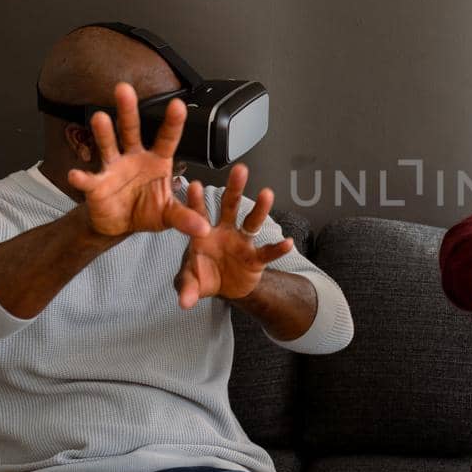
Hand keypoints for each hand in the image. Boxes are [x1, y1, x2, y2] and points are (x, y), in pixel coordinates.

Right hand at [67, 82, 211, 240]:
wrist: (121, 223)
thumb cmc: (147, 211)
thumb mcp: (169, 215)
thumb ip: (184, 217)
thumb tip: (203, 228)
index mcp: (157, 161)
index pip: (167, 138)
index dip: (172, 122)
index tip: (178, 104)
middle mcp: (134, 157)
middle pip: (131, 130)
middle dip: (128, 110)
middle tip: (124, 89)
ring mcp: (114, 168)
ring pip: (108, 145)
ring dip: (104, 132)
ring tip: (100, 118)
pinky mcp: (97, 185)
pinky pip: (89, 180)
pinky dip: (82, 178)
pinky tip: (76, 175)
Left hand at [174, 164, 294, 308]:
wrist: (225, 288)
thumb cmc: (204, 276)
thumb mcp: (191, 282)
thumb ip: (186, 288)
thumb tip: (184, 302)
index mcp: (204, 233)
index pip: (198, 213)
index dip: (195, 200)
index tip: (193, 184)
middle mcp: (225, 232)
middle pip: (229, 206)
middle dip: (234, 188)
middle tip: (239, 170)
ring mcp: (242, 242)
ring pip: (251, 222)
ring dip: (259, 208)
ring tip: (267, 194)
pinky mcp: (255, 257)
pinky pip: (267, 252)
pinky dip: (277, 248)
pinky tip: (288, 243)